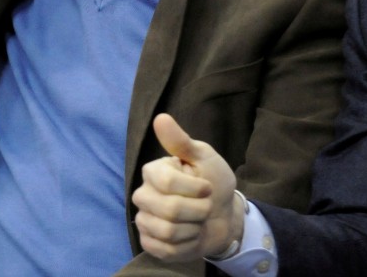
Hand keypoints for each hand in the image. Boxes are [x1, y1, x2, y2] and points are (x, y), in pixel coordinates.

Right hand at [132, 114, 242, 261]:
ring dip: (194, 227)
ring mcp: (145, 220)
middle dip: (199, 210)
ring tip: (198, 220)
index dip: (194, 188)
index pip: (166, 182)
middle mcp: (143, 195)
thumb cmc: (213, 182)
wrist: (223, 215)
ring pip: (168, 231)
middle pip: (169, 209)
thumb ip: (181, 142)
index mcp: (153, 171)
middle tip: (205, 205)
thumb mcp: (204, 158)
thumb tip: (160, 117)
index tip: (207, 187)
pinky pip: (166, 250)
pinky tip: (190, 235)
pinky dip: (187, 245)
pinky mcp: (150, 243)